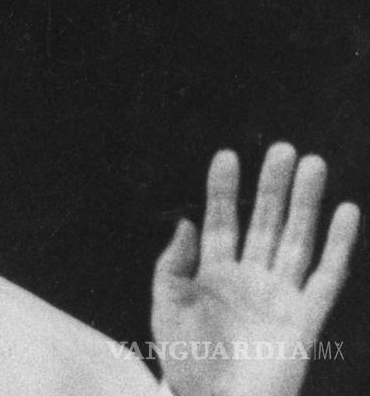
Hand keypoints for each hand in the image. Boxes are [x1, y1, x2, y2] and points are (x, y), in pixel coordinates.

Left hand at [152, 143, 359, 395]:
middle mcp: (250, 279)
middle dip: (272, 186)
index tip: (226, 155)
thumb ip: (172, 265)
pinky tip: (345, 212)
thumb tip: (184, 221)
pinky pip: (327, 275)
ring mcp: (280, 295)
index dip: (223, 190)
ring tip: (312, 163)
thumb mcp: (167, 309)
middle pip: (264, 222)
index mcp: (212, 275)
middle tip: (282, 148)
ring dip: (305, 203)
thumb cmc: (188, 363)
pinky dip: (337, 244)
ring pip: (296, 238)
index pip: (221, 222)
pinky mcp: (307, 317)